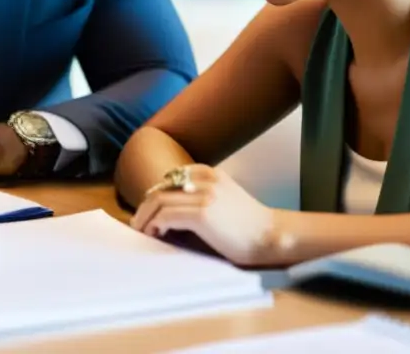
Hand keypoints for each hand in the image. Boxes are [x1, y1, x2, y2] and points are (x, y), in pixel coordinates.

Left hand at [129, 164, 275, 265]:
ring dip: (146, 216)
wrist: (271, 237)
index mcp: (211, 173)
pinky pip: (167, 216)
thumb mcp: (226, 197)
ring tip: (142, 230)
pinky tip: (156, 233)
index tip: (150, 207)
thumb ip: (203, 193)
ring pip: (160, 201)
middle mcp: (206, 180)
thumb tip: (173, 207)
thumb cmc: (250, 224)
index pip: (172, 177)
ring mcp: (204, 196)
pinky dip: (156, 224)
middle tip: (138, 221)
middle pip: (161, 188)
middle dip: (146, 205)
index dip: (156, 193)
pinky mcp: (202, 214)